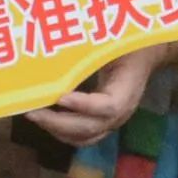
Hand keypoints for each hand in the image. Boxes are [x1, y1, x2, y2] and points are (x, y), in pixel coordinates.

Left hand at [22, 46, 165, 147]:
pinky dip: (61, 131)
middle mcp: (121, 112)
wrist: (144, 54)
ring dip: (57, 130)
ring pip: (84, 137)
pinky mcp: (102, 123)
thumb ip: (93, 46)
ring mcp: (112, 121)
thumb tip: (59, 42)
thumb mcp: (115, 40)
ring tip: (34, 115)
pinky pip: (81, 136)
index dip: (84, 105)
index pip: (109, 106)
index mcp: (128, 89)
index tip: (59, 97)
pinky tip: (44, 118)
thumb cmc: (128, 43)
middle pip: (91, 128)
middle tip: (32, 112)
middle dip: (58, 123)